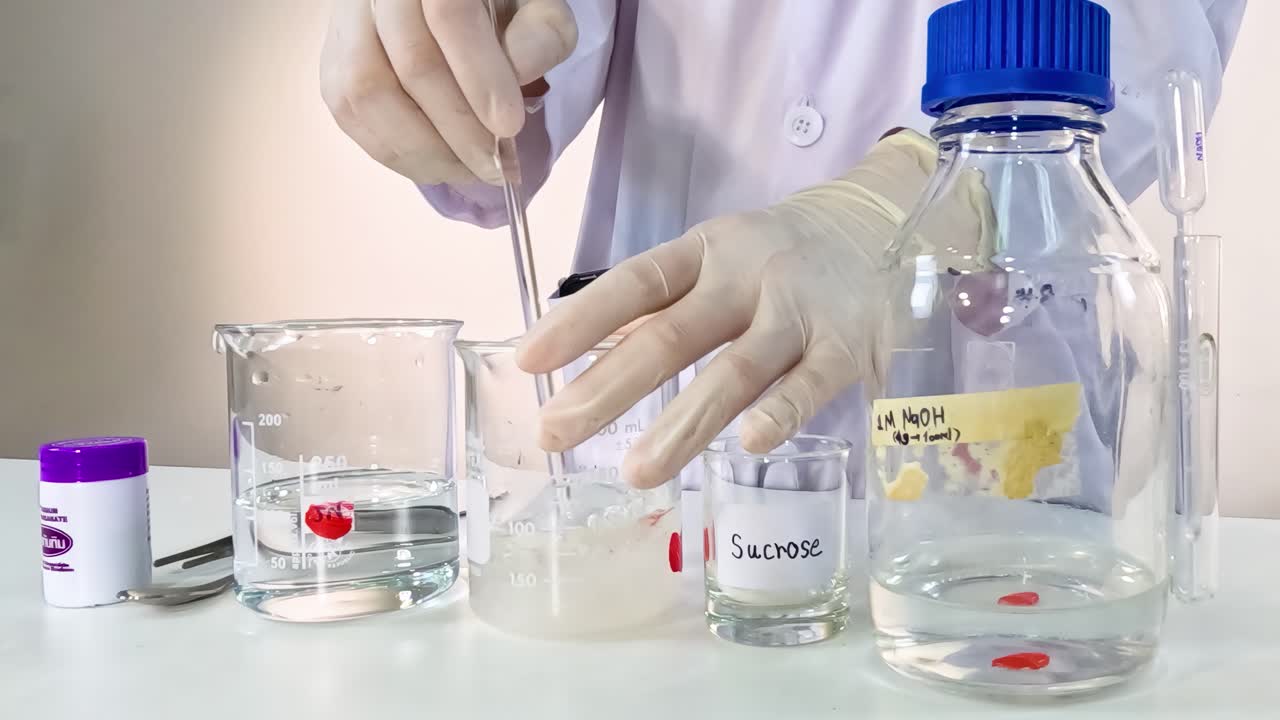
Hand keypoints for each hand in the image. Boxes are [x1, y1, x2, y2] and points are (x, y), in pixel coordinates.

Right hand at [320, 0, 576, 184]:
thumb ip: (541, 34)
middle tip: (495, 167)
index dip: (480, 76)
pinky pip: (350, 114)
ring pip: (369, 93)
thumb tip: (517, 74)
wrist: (437, 6)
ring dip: (424, 149)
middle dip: (458, 129)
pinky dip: (393, 152)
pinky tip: (432, 164)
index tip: (509, 128)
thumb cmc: (496, 6)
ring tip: (465, 172)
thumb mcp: (535, 7)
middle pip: (410, 62)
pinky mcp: (331, 61)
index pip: (449, 13)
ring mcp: (346, 23)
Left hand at [516, 130, 945, 488]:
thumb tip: (579, 353)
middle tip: (556, 433)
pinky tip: (747, 444)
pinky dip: (781, 412)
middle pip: (672, 335)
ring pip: (735, 370)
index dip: (580, 322)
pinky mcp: (845, 346)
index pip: (634, 283)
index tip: (530, 363)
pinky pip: (811, 384)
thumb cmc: (776, 256)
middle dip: (609, 388)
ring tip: (638, 472)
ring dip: (683, 423)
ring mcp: (797, 311)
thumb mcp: (714, 260)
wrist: (879, 225)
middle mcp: (745, 277)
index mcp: (704, 251)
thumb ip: (660, 306)